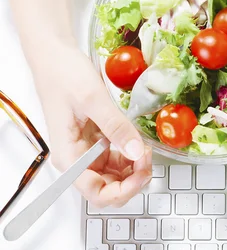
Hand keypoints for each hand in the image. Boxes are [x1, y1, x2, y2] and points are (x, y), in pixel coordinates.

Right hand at [35, 45, 151, 206]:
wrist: (55, 56)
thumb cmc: (63, 74)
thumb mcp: (93, 99)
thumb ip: (116, 126)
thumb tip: (136, 151)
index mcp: (69, 156)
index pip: (96, 193)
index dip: (124, 190)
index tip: (143, 172)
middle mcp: (77, 160)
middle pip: (108, 189)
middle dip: (132, 179)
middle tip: (148, 156)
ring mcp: (87, 152)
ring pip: (115, 176)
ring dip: (134, 168)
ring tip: (145, 147)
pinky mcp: (96, 142)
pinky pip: (116, 159)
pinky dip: (131, 155)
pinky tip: (138, 142)